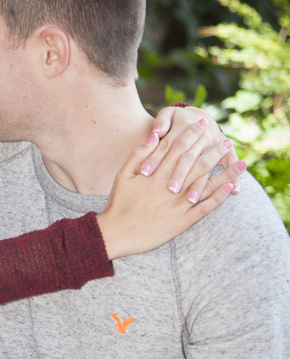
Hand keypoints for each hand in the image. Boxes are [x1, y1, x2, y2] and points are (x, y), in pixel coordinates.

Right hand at [96, 122, 245, 259]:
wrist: (116, 234)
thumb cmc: (119, 203)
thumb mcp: (123, 174)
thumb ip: (139, 154)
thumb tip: (155, 135)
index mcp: (157, 173)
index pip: (179, 147)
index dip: (193, 134)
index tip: (203, 124)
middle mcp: (170, 186)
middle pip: (197, 162)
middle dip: (214, 150)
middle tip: (227, 140)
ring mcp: (178, 204)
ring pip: (206, 184)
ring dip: (225, 172)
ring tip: (241, 162)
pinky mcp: (182, 221)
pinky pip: (205, 208)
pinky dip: (219, 197)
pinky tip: (232, 189)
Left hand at [143, 105, 236, 194]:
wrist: (199, 117)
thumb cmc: (177, 120)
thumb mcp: (168, 115)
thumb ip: (161, 122)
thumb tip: (156, 132)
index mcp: (185, 126)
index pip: (168, 145)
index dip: (156, 158)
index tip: (144, 173)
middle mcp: (202, 136)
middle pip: (188, 158)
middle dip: (179, 175)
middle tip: (169, 191)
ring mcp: (215, 143)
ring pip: (206, 165)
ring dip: (199, 184)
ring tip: (190, 200)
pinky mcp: (226, 150)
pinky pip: (231, 164)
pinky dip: (235, 176)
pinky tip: (235, 191)